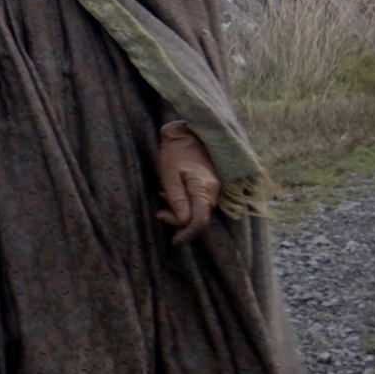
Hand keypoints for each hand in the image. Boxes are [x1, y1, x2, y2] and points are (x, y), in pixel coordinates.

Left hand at [155, 122, 220, 244]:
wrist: (186, 133)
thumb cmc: (174, 153)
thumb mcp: (169, 175)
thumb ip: (176, 200)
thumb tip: (181, 222)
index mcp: (203, 188)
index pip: (200, 221)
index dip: (187, 234)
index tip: (174, 241)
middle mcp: (213, 191)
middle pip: (200, 219)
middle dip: (180, 222)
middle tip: (161, 214)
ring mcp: (213, 188)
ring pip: (199, 212)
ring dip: (181, 213)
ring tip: (164, 200)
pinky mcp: (209, 185)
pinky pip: (199, 203)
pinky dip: (186, 205)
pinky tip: (172, 195)